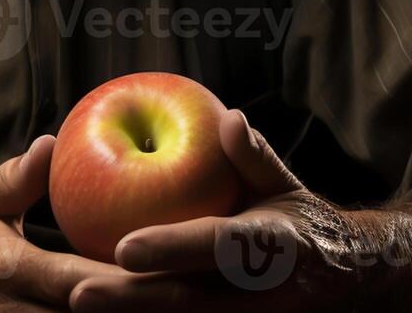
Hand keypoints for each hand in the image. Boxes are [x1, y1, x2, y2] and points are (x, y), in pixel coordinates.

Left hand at [68, 109, 362, 311]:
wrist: (339, 281)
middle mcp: (255, 293)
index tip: (125, 247)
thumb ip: (255, 157)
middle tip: (75, 292)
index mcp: (271, 247)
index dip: (172, 249)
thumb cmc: (298, 222)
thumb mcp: (285, 185)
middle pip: (184, 301)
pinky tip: (91, 310)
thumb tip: (229, 119)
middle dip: (129, 301)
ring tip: (72, 303)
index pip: (216, 247)